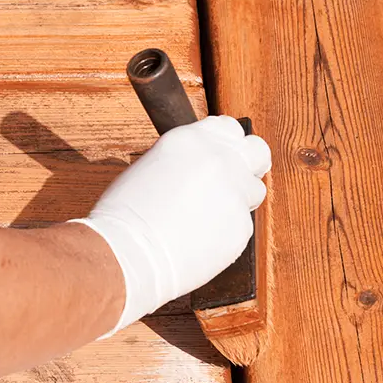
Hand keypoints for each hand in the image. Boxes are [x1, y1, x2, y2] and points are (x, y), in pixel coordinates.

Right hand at [73, 116, 270, 332]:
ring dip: (238, 200)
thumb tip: (198, 169)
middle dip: (249, 164)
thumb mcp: (150, 168)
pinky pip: (242, 225)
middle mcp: (217, 160)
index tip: (222, 156)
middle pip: (257, 150)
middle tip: (233, 181)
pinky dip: (226, 232)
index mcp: (190, 140)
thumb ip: (185, 162)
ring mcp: (233, 193)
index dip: (227, 144)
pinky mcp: (241, 227)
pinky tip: (200, 238)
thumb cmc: (124, 217)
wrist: (127, 254)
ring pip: (254, 190)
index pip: (229, 128)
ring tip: (208, 216)